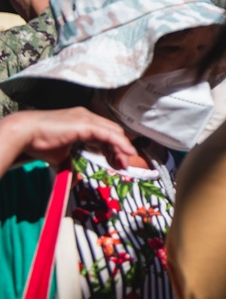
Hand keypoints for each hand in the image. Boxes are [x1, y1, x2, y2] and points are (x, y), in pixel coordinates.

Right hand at [0, 107, 137, 174]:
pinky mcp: (86, 124)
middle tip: (123, 166)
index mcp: (83, 122)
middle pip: (112, 132)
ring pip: (113, 133)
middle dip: (120, 150)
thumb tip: (75, 180)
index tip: (117, 163)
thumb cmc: (39, 143)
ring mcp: (87, 118)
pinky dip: (121, 144)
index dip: (113, 148)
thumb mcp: (61, 157)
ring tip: (124, 163)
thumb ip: (71, 165)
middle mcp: (87, 117)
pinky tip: (127, 152)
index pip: (105, 134)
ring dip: (122, 149)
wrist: (25, 133)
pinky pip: (109, 134)